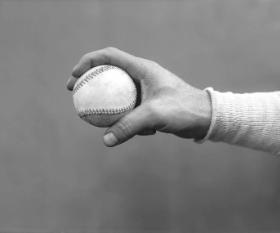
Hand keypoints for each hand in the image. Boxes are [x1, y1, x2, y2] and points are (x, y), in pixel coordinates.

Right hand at [66, 47, 210, 146]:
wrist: (204, 118)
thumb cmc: (184, 110)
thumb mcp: (155, 116)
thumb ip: (129, 126)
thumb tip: (105, 139)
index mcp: (142, 68)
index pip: (108, 56)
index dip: (87, 62)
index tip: (75, 77)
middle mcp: (141, 76)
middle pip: (108, 73)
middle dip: (90, 81)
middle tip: (76, 94)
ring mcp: (144, 90)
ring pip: (117, 93)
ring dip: (109, 105)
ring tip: (107, 121)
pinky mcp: (148, 103)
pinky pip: (129, 109)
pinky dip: (128, 120)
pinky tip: (144, 132)